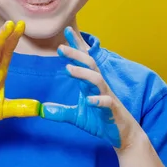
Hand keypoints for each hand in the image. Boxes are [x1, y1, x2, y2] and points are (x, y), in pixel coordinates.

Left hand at [40, 27, 141, 150]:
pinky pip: (107, 102)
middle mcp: (99, 86)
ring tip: (69, 69)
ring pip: (97, 79)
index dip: (76, 46)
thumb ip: (61, 112)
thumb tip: (43, 110)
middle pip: (89, 65)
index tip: (67, 31)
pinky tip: (89, 100)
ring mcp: (107, 97)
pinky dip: (98, 100)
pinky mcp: (113, 110)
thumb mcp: (77, 116)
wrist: (123, 135)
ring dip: (83, 73)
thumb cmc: (102, 121)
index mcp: (90, 84)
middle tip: (61, 47)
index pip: (83, 61)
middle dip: (76, 54)